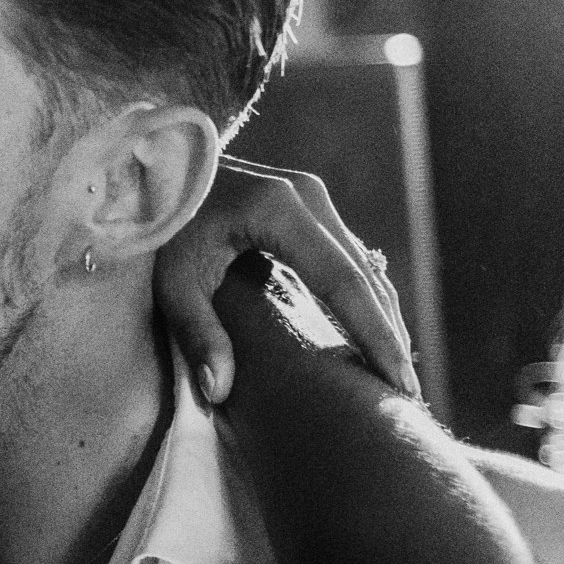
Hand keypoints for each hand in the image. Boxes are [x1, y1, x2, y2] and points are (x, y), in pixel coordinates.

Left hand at [158, 158, 418, 403]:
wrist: (155, 170)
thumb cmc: (159, 227)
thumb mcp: (170, 280)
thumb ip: (197, 333)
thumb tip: (218, 392)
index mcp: (279, 210)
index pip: (342, 281)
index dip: (374, 334)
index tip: (396, 380)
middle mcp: (308, 197)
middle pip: (364, 275)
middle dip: (389, 334)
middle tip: (408, 393)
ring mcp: (313, 197)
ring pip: (363, 266)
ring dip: (382, 317)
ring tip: (396, 372)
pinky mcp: (310, 205)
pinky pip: (347, 257)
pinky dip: (363, 298)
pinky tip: (371, 334)